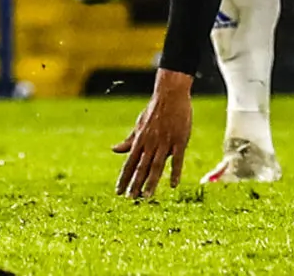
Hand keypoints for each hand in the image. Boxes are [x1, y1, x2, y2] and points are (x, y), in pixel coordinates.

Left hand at [114, 70, 193, 199]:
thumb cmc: (154, 110)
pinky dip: (175, 172)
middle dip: (135, 184)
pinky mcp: (179, 140)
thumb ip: (129, 140)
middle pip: (141, 167)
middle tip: (130, 198)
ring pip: (157, 166)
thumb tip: (114, 150)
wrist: (170, 95)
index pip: (129, 163)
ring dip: (151, 182)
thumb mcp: (139, 125)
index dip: (124, 178)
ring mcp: (165, 142)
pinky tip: (173, 184)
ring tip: (146, 197)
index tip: (118, 191)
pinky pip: (177, 159)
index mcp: (140, 140)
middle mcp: (150, 143)